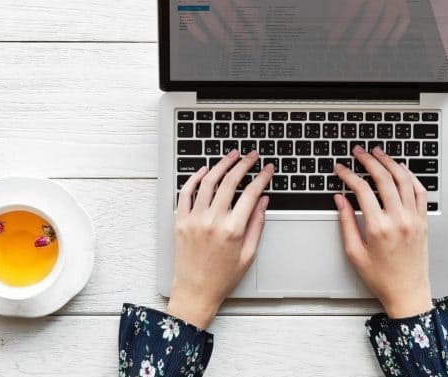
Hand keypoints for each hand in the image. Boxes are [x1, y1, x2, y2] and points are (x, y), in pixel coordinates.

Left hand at [167, 149, 272, 328]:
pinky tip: (205, 170)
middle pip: (230, 182)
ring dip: (221, 165)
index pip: (251, 194)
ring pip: (208, 182)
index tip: (267, 169)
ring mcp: (194, 220)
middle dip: (243, 164)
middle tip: (251, 156)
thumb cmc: (222, 278)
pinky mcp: (180, 221)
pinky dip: (194, 178)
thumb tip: (263, 201)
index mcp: (232, 230)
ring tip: (231, 156)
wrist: (195, 292)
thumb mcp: (248, 255)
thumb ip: (257, 225)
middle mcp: (212, 221)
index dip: (262, 177)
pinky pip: (186, 193)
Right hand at [333, 145, 431, 318]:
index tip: (340, 168)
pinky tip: (400, 169)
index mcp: (378, 227)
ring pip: (404, 180)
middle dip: (368, 161)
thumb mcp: (354, 252)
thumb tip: (340, 198)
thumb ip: (346, 222)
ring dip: (390, 163)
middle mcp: (398, 219)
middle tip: (358, 152)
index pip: (361, 190)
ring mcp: (414, 218)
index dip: (348, 175)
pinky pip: (419, 191)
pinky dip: (410, 176)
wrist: (408, 292)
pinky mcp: (423, 221)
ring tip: (378, 153)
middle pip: (383, 178)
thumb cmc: (380, 277)